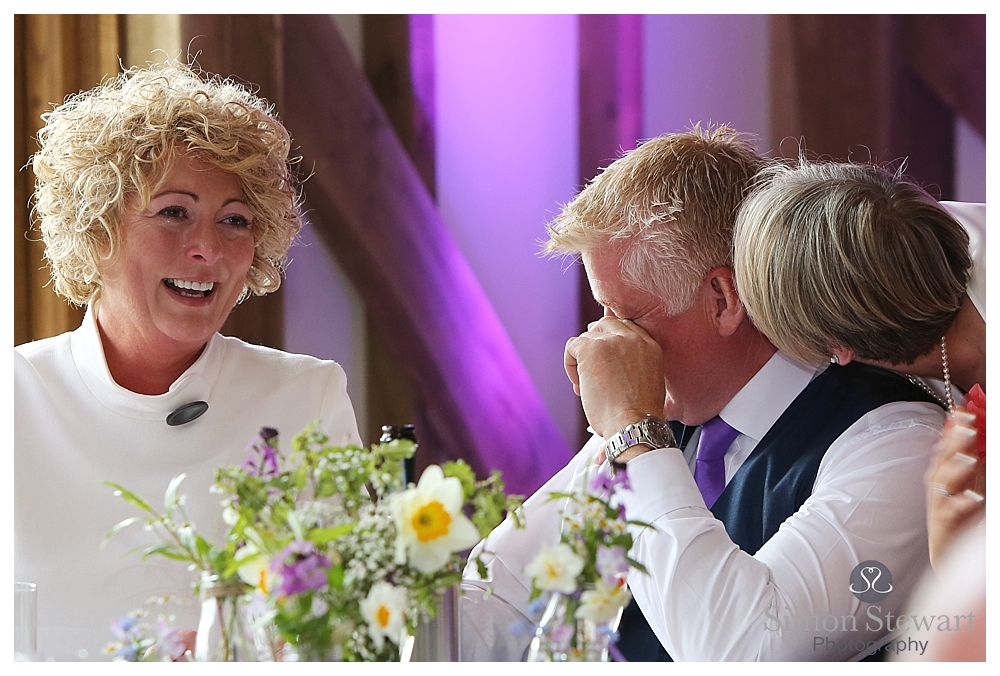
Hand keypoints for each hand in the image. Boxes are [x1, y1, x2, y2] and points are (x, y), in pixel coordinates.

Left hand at [564, 317, 664, 438]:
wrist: (634, 425)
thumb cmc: (637, 415)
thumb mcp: (645, 380)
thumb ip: (632, 362)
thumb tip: (607, 360)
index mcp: (650, 345)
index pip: (624, 327)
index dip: (610, 342)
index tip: (604, 362)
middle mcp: (633, 338)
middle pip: (605, 324)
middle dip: (594, 344)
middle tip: (590, 369)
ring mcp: (612, 341)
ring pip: (586, 338)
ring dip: (582, 361)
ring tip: (588, 387)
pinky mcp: (591, 349)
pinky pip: (572, 346)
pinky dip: (570, 365)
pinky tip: (580, 385)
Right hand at [926, 410, 984, 570]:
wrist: (946, 548)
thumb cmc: (958, 513)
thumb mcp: (967, 480)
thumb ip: (968, 456)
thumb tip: (971, 428)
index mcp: (944, 470)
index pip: (948, 443)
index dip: (954, 427)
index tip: (963, 411)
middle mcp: (939, 483)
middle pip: (944, 458)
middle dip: (955, 442)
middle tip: (969, 428)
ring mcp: (940, 502)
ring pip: (945, 482)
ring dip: (957, 469)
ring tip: (970, 459)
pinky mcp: (944, 522)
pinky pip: (952, 511)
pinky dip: (962, 504)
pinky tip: (975, 499)